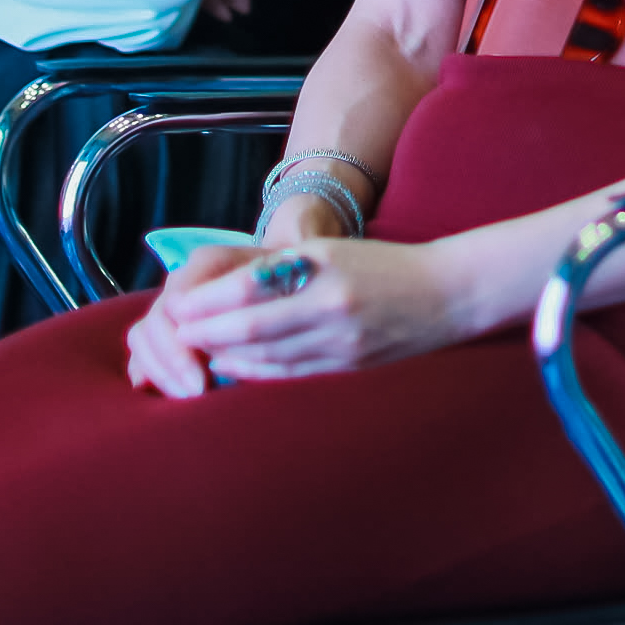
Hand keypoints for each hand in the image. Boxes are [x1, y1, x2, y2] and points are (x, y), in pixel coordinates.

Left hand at [138, 238, 464, 390]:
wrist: (446, 294)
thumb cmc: (382, 266)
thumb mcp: (332, 250)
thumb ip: (281, 267)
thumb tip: (221, 289)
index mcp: (323, 267)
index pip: (249, 287)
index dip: (208, 302)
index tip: (180, 308)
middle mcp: (330, 305)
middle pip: (251, 328)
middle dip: (207, 334)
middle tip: (178, 335)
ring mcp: (342, 341)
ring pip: (268, 357)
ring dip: (226, 357)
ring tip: (199, 353)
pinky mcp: (350, 368)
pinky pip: (292, 374)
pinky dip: (257, 373)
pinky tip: (235, 369)